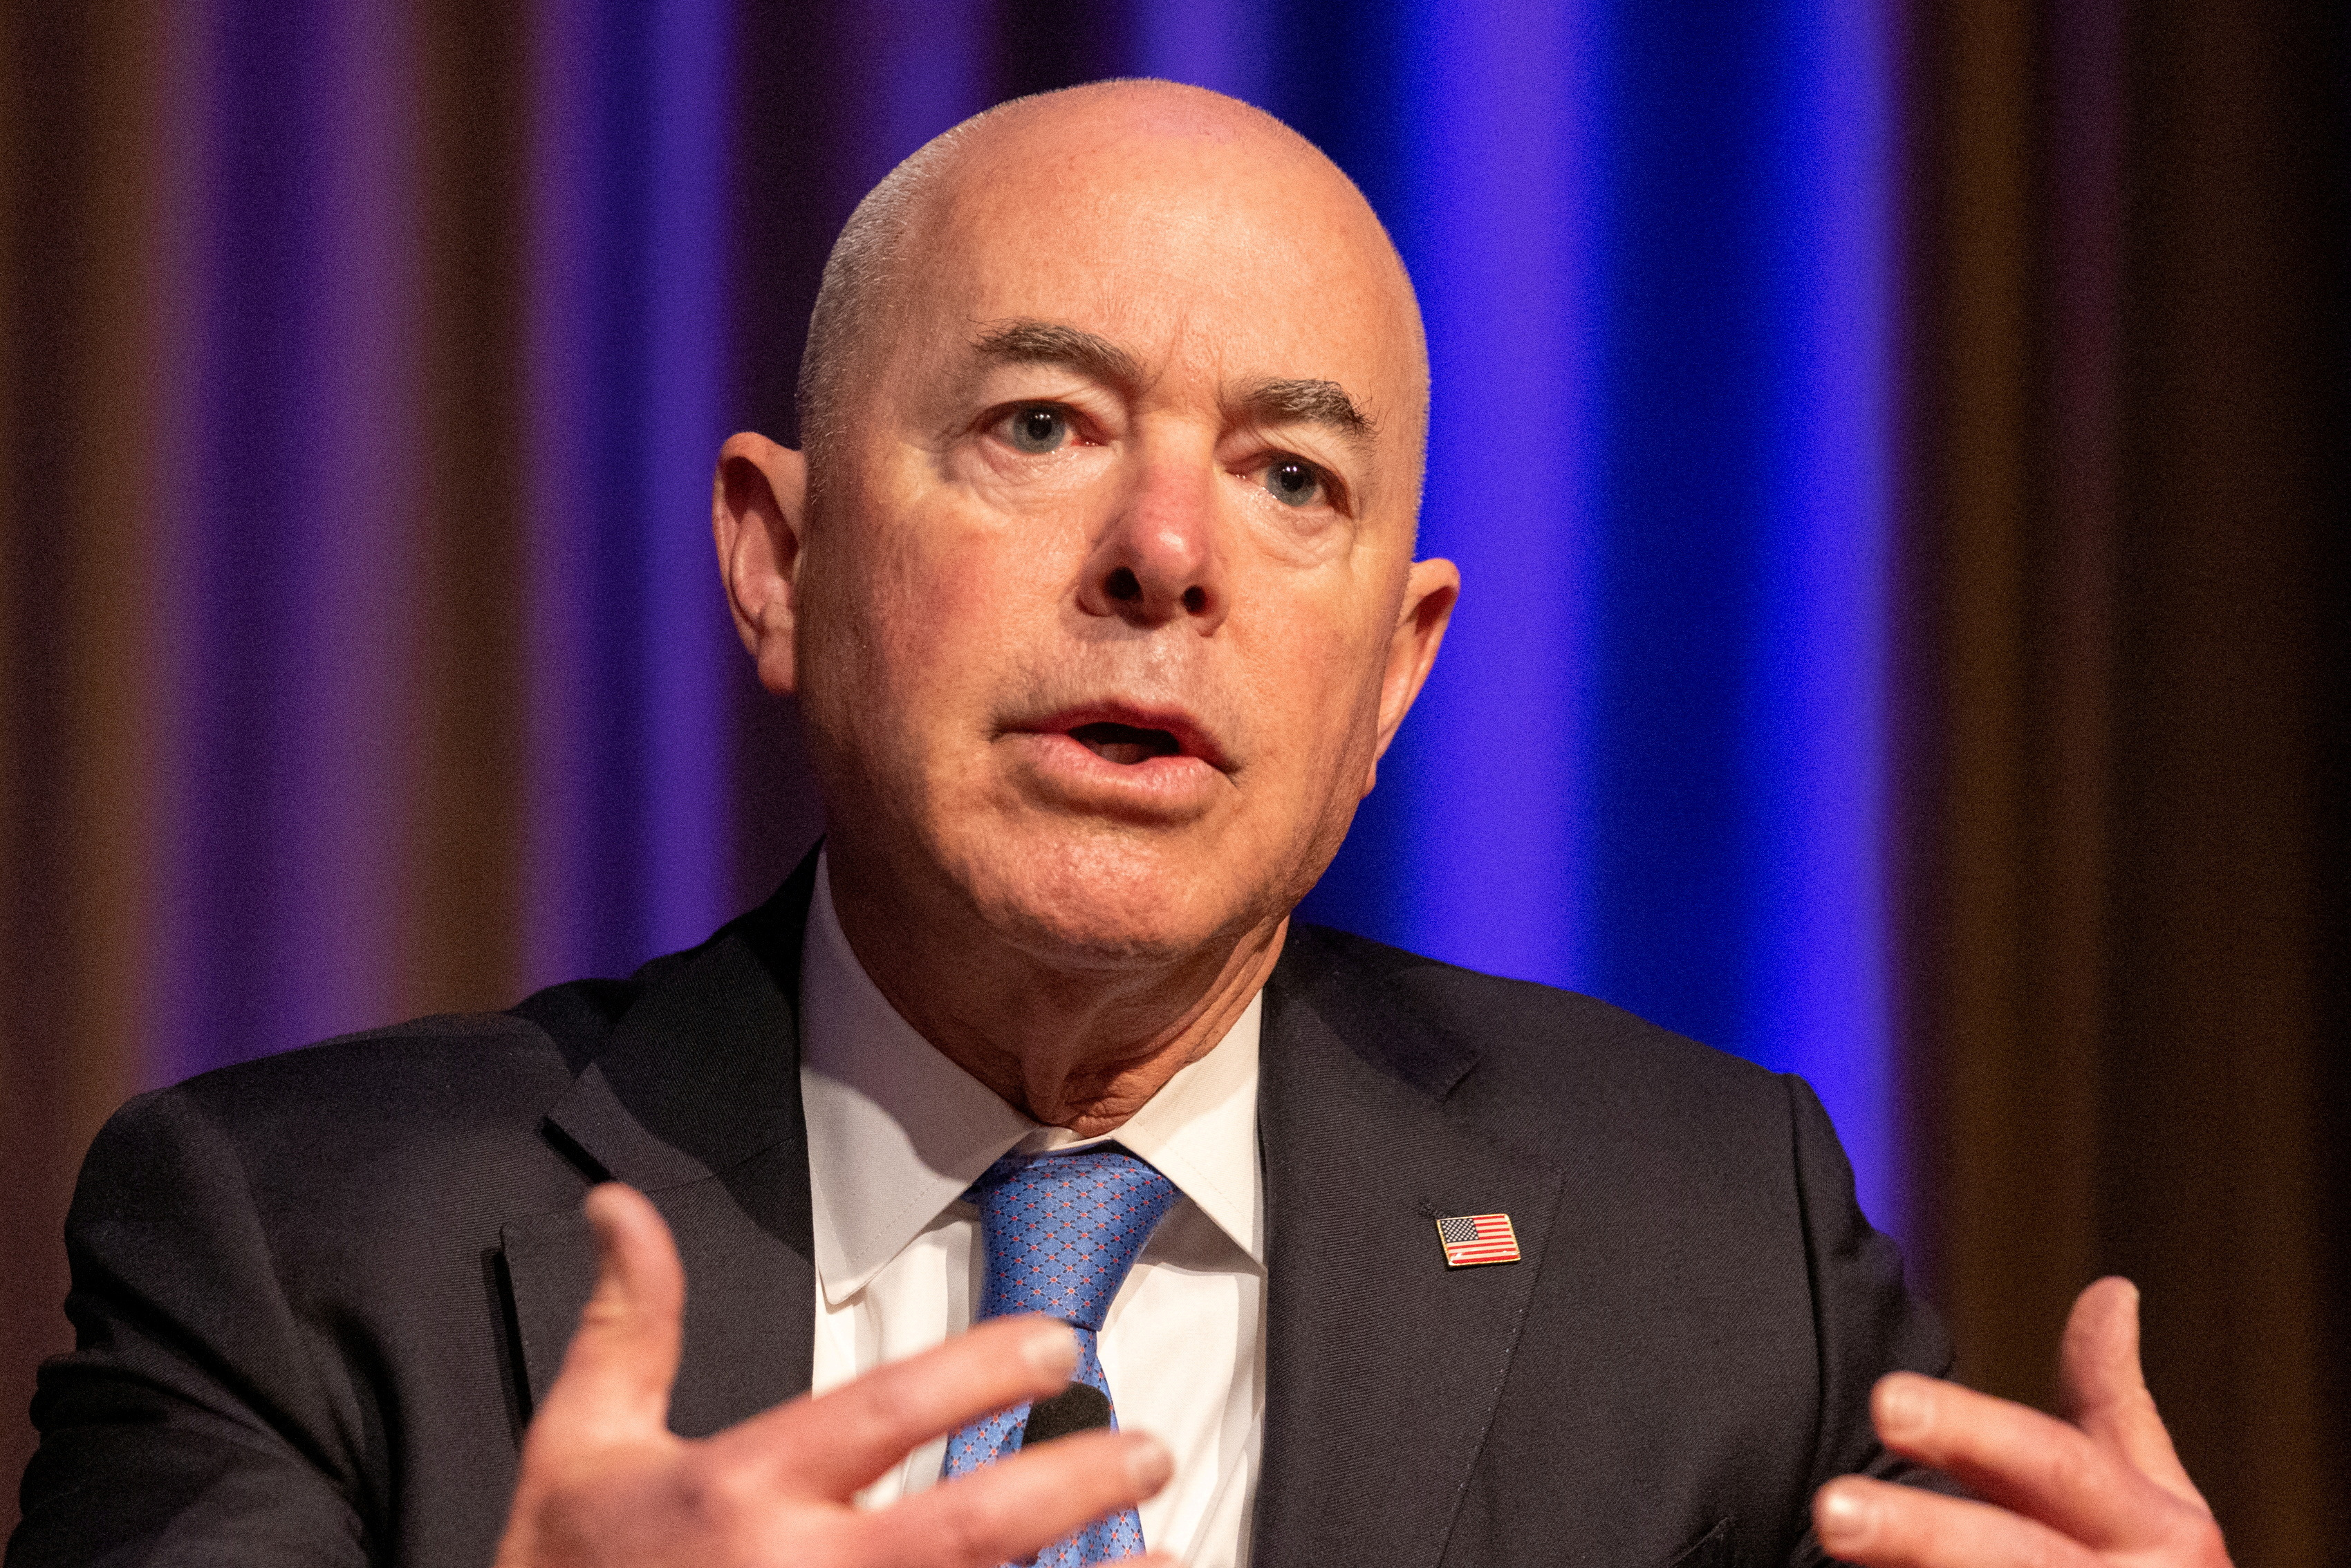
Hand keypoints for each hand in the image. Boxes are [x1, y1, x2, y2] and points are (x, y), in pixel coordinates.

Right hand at [494, 1184, 1177, 1567]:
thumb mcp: (576, 1448)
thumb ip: (626, 1326)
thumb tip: (623, 1207)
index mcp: (735, 1494)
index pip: (880, 1414)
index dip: (978, 1373)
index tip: (1056, 1343)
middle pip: (966, 1529)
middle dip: (1070, 1485)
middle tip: (1144, 1448)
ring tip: (1161, 1549)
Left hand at [1813, 1277, 2227, 1566]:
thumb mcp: (2150, 1492)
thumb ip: (2111, 1397)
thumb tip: (2111, 1289)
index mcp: (2158, 1531)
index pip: (2057, 1468)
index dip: (1974, 1435)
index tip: (1887, 1401)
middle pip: (2014, 1558)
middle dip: (1924, 1535)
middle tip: (1833, 1508)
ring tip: (1824, 1551)